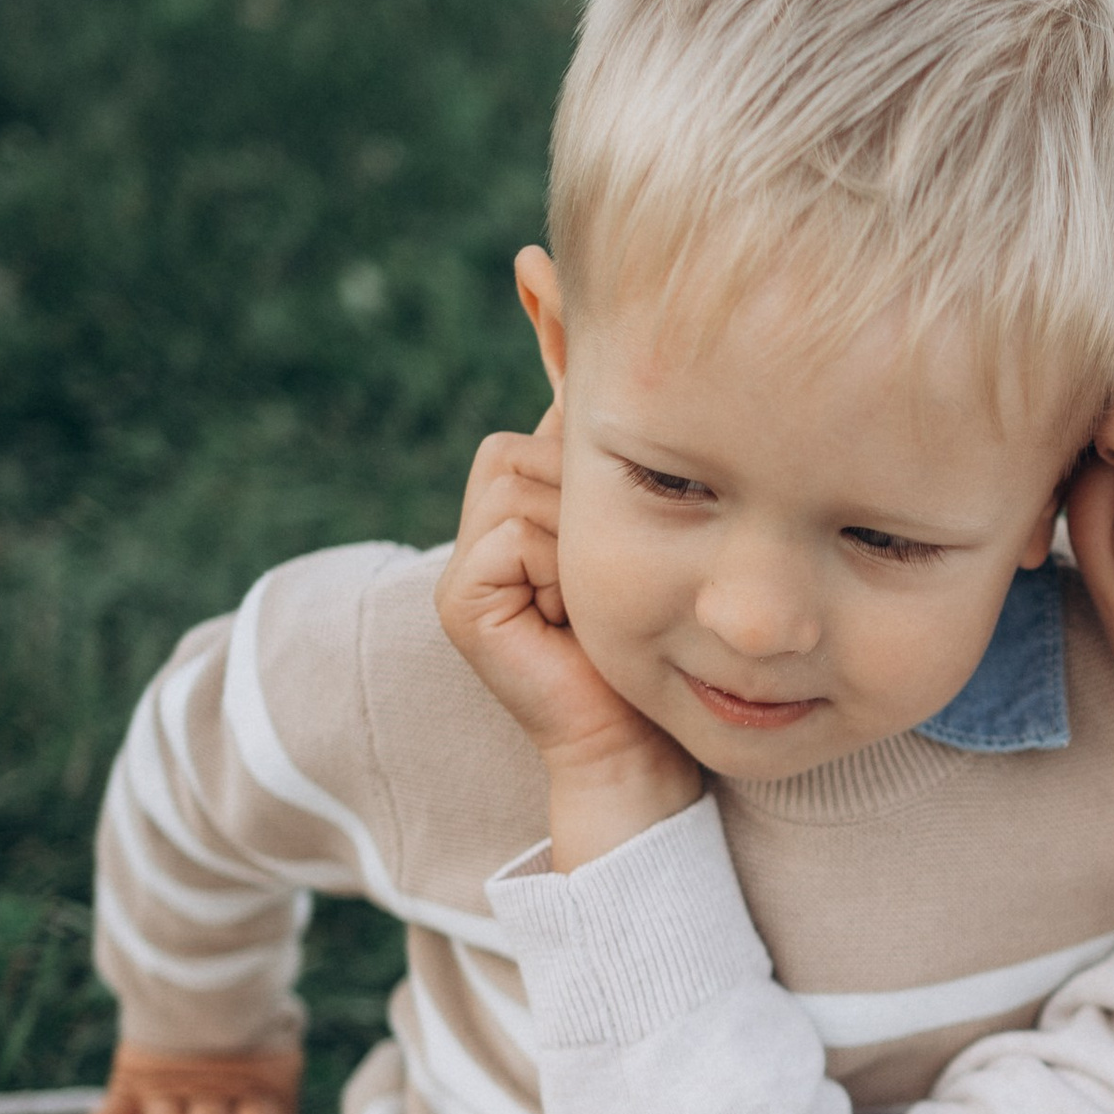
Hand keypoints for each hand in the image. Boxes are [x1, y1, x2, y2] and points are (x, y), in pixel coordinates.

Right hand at [436, 403, 699, 867]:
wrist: (636, 745)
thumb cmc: (653, 647)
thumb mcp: (642, 538)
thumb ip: (614, 471)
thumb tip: (613, 368)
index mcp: (514, 515)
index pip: (542, 436)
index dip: (593, 469)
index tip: (628, 536)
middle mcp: (478, 535)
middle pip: (529, 450)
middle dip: (587, 501)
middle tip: (608, 581)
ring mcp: (461, 569)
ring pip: (523, 483)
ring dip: (578, 536)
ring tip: (594, 601)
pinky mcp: (460, 600)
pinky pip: (513, 530)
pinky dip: (558, 566)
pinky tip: (572, 619)